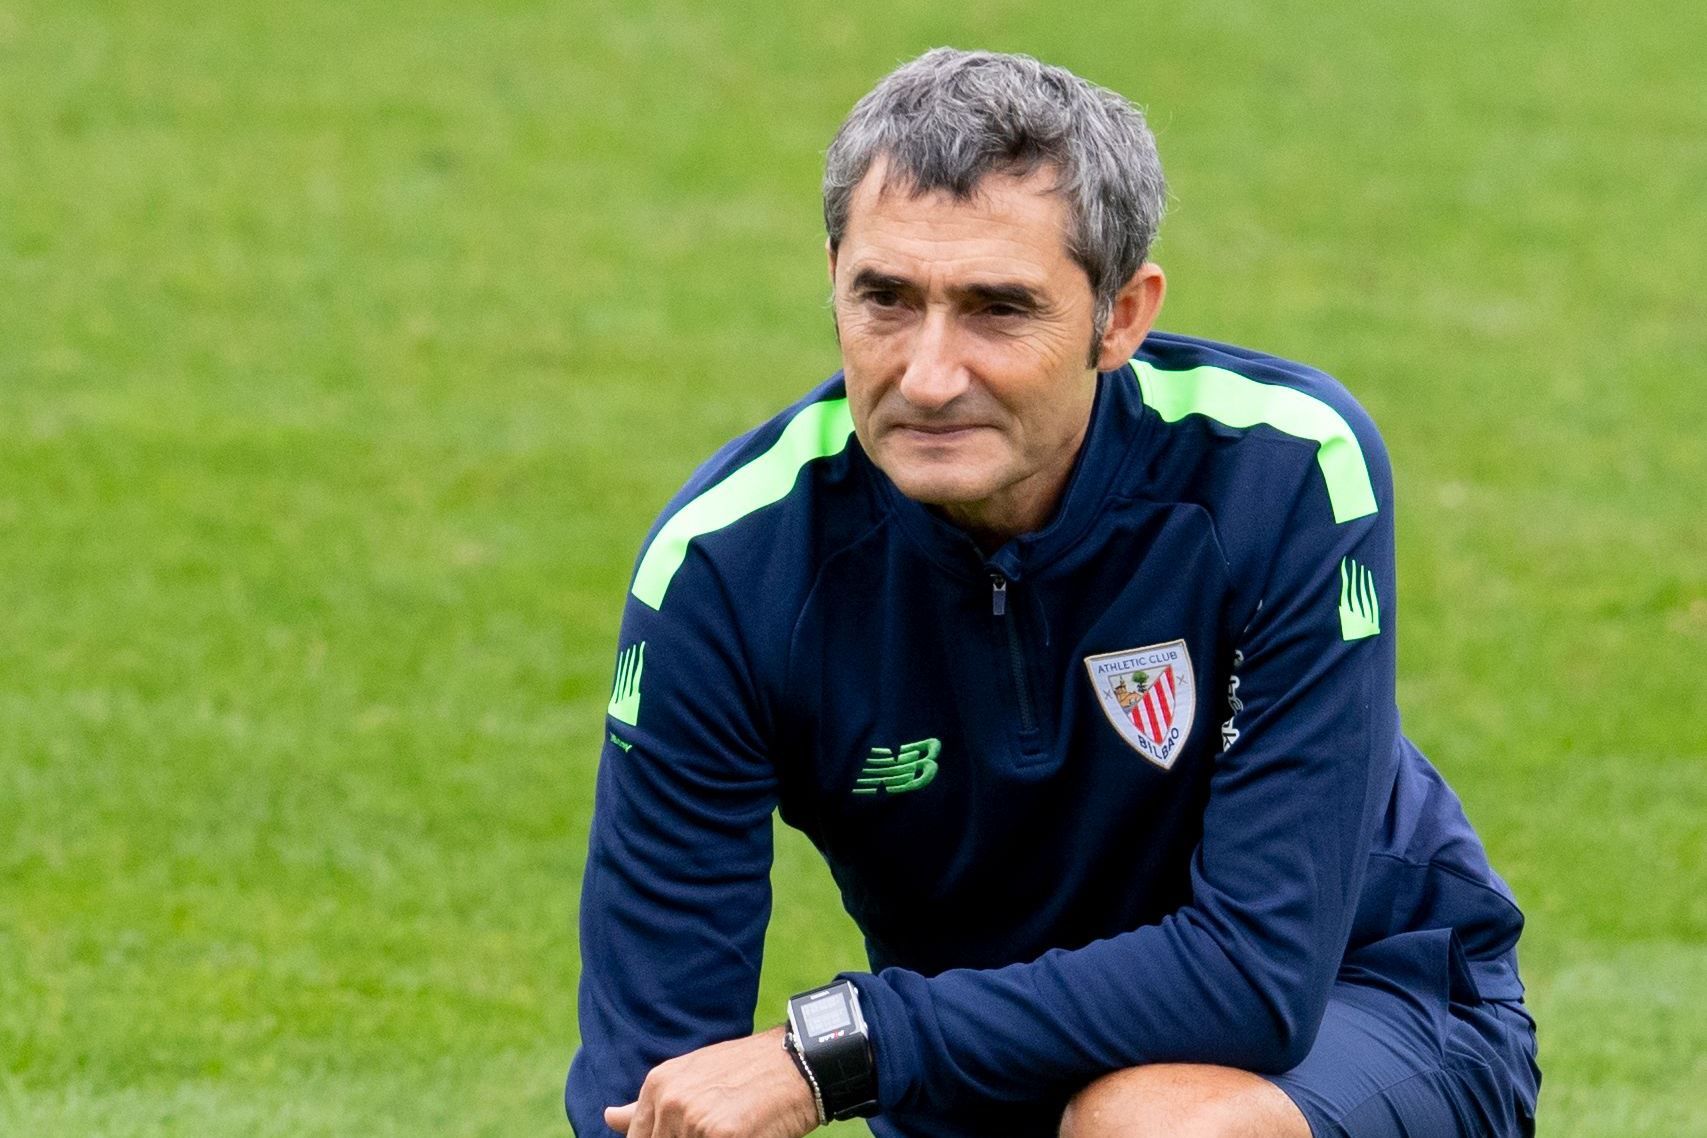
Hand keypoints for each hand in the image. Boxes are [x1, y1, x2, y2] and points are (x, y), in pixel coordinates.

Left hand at [604, 1025, 820, 1137]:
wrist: (799, 1061)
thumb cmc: (748, 1071)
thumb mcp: (692, 1076)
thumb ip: (648, 1103)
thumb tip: (609, 1117)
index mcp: (658, 1085)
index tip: (689, 1134)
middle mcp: (670, 1100)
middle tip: (718, 1128)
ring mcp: (694, 1119)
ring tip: (733, 1128)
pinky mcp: (723, 1135)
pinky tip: (745, 1133)